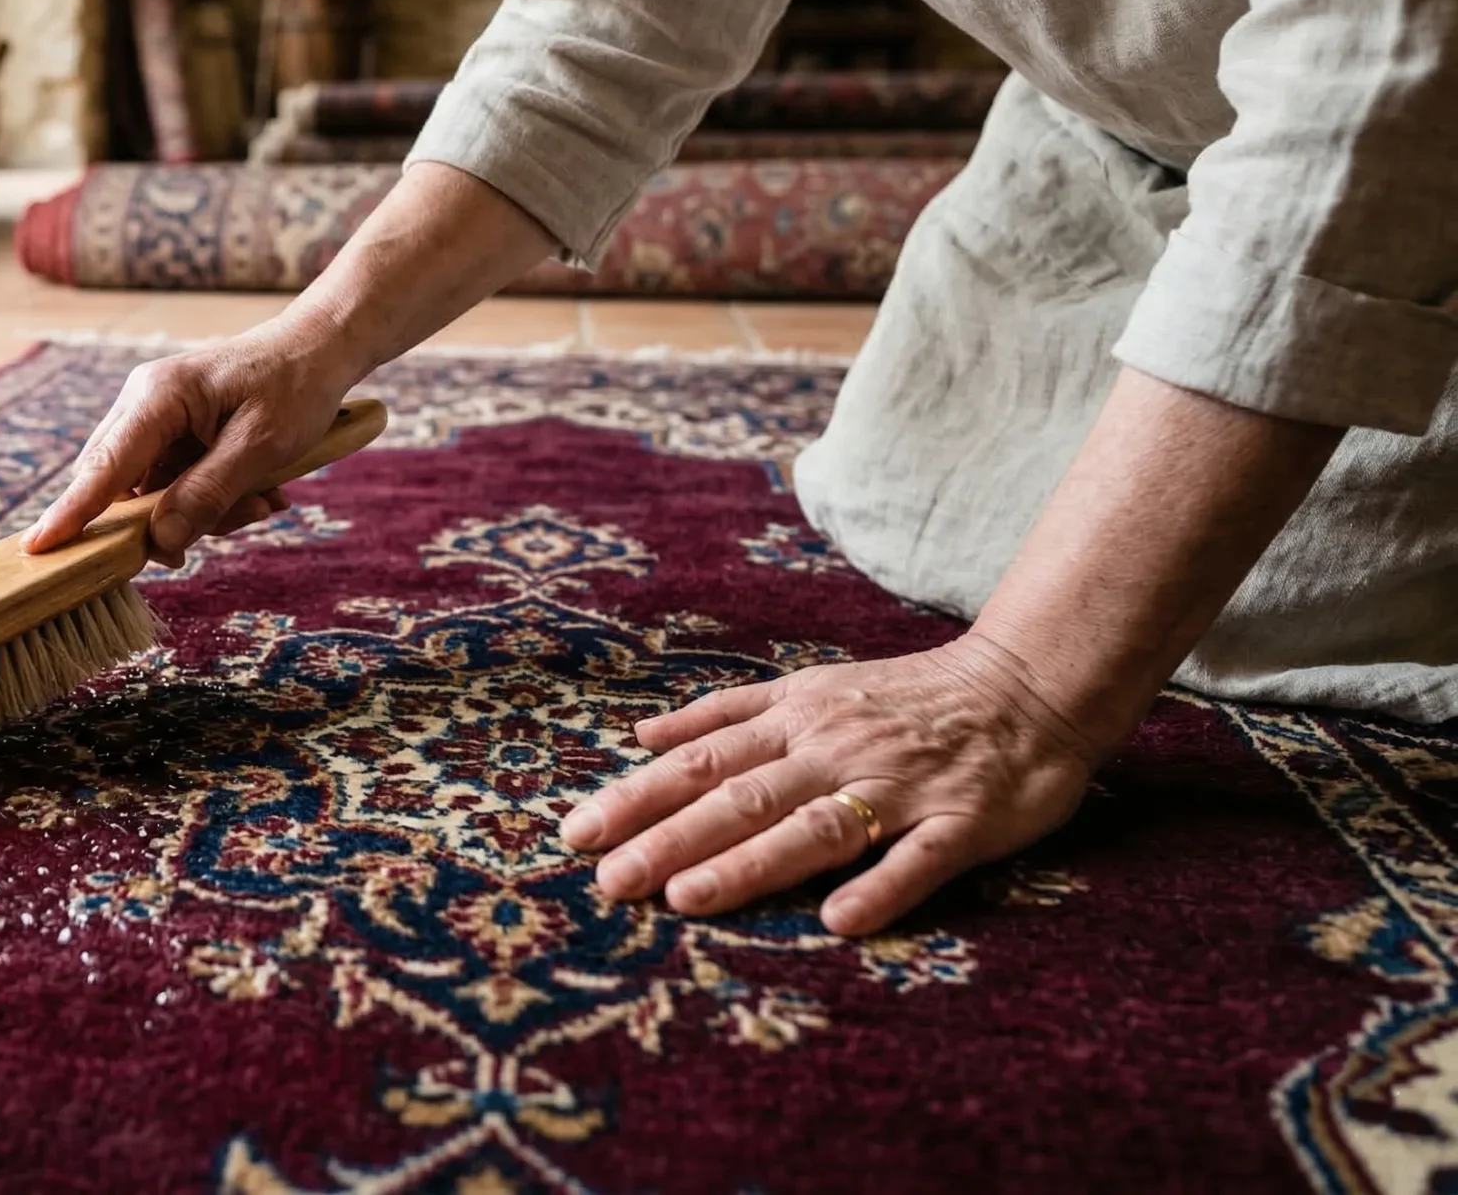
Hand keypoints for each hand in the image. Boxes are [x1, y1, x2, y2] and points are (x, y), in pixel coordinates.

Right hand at [23, 319, 366, 563]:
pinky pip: (171, 486)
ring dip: (202, 511)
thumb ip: (207, 495)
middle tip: (242, 515)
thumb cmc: (295, 387)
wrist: (319, 349)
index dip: (72, 512)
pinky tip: (259, 489)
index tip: (37, 547)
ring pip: (150, 493)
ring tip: (265, 498)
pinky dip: (209, 500)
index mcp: (158, 396)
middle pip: (119, 485)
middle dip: (168, 520)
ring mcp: (155, 419)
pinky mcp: (172, 434)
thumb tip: (158, 542)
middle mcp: (143, 403)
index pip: (104, 466)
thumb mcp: (261, 447)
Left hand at [560, 633, 1128, 935]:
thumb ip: (725, 713)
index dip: (637, 797)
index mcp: (795, 720)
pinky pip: (916, 860)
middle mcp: (835, 750)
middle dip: (670, 840)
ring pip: (813, 827)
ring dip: (750, 863)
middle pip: (741, 797)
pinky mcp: (961, 821)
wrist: (1030, 684)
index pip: (701, 761)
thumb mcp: (808, 687)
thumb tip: (641, 734)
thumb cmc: (906, 696)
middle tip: (609, 882)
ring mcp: (898, 786)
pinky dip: (879, 888)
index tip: (576, 834)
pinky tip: (838, 922)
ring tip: (689, 898)